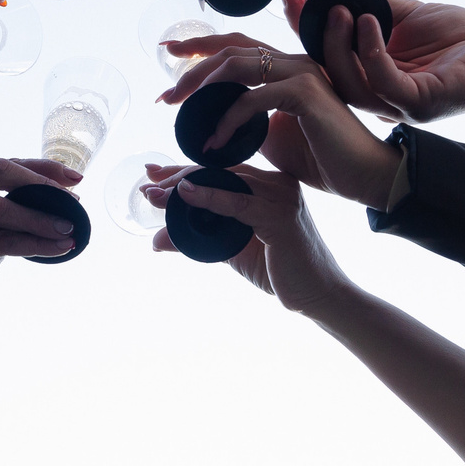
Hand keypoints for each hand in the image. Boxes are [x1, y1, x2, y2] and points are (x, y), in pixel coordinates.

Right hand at [0, 154, 89, 325]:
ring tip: (69, 227)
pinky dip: (33, 243)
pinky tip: (57, 248)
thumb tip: (56, 199)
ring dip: (40, 217)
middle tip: (73, 198)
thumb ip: (3, 209)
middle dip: (42, 182)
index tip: (73, 177)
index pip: (1, 165)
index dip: (40, 167)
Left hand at [148, 166, 352, 314]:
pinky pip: (239, 202)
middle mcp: (276, 184)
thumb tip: (157, 240)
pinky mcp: (281, 216)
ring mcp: (281, 196)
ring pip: (225, 181)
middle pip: (219, 170)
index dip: (184, 170)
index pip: (220, 170)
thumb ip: (198, 239)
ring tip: (156, 194)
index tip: (153, 174)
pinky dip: (209, 197)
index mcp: (268, 186)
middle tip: (147, 184)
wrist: (317, 296)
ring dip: (185, 186)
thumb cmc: (279, 270)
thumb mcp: (231, 250)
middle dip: (178, 175)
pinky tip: (185, 194)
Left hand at [158, 32, 401, 208]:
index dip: (201, 45)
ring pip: (236, 66)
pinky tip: (212, 142)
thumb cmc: (321, 158)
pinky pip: (251, 100)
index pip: (237, 45)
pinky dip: (225, 120)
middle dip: (191, 64)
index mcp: (286, 68)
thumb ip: (247, 120)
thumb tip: (216, 122)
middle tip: (166, 93)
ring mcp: (300, 73)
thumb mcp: (272, 136)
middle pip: (230, 49)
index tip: (169, 52)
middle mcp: (293, 62)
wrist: (362, 176)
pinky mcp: (304, 93)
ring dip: (201, 87)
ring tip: (178, 110)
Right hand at [289, 0, 464, 123]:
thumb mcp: (408, 13)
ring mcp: (397, 104)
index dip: (303, 24)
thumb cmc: (463, 41)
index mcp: (370, 75)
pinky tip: (368, 20)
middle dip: (307, 32)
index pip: (324, 53)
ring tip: (339, 6)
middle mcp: (378, 95)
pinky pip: (384, 82)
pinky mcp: (420, 104)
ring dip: (336, 43)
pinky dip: (370, 51)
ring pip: (349, 80)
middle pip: (326, 70)